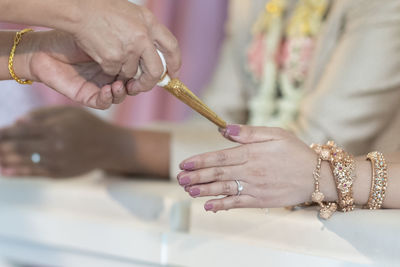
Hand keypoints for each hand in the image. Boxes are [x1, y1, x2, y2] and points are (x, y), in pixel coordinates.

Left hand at [0, 107, 136, 176]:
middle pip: (17, 148)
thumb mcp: (68, 112)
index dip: (3, 132)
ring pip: (22, 162)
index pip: (20, 131)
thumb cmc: (88, 125)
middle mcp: (54, 146)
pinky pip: (33, 173)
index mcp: (55, 128)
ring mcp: (55, 162)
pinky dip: (16, 172)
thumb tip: (16, 122)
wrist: (109, 147)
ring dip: (3, 160)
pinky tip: (5, 171)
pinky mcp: (58, 174)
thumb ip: (42, 115)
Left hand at [18, 30, 131, 108]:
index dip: (141, 72)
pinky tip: (107, 89)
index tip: (144, 68)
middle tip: (135, 81)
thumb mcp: (97, 41)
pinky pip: (103, 103)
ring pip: (119, 96)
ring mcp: (99, 87)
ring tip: (119, 84)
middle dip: (135, 85)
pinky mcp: (88, 97)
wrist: (44, 50)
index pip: (134, 71)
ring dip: (122, 93)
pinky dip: (108, 98)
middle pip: (131, 86)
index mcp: (114, 62)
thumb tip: (138, 55)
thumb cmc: (68, 41)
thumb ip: (115, 50)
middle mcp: (109, 76)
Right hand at [72, 0, 180, 94]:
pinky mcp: (113, 59)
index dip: (175, 63)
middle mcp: (143, 37)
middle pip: (156, 70)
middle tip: (142, 84)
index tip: (173, 73)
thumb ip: (146, 30)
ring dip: (123, 71)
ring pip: (132, 73)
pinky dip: (108, 68)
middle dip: (150, 82)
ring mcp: (129, 49)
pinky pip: (115, 72)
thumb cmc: (103, 8)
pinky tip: (102, 54)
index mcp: (149, 22)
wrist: (79, 9)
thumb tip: (155, 51)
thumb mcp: (133, 14)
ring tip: (112, 54)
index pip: (172, 47)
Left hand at [177, 125, 335, 211]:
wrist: (317, 176)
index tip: (184, 164)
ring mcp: (254, 188)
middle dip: (196, 176)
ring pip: (224, 189)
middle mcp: (250, 171)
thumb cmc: (296, 151)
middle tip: (179, 179)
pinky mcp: (260, 201)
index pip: (220, 157)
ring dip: (204, 190)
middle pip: (217, 174)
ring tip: (188, 191)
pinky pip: (237, 203)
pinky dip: (222, 205)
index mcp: (252, 153)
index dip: (200, 161)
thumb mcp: (275, 134)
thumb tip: (225, 129)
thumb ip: (249, 133)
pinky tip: (209, 206)